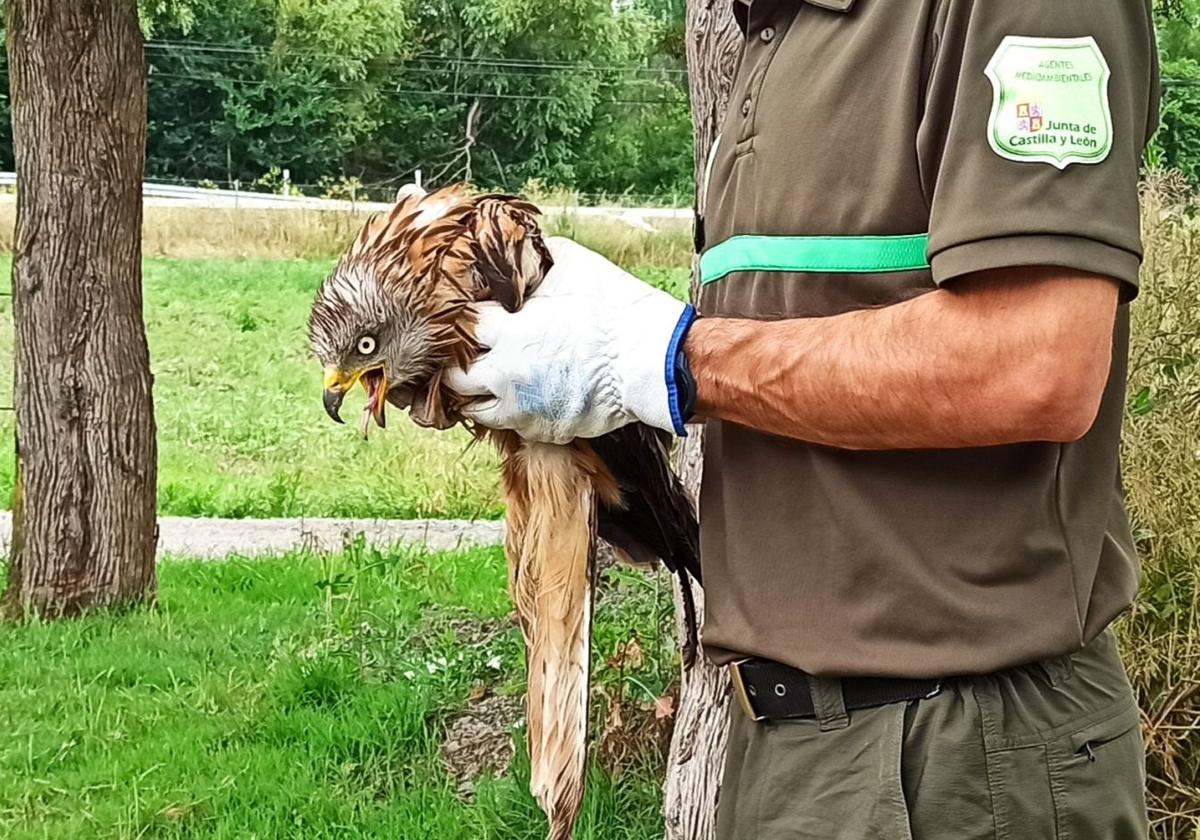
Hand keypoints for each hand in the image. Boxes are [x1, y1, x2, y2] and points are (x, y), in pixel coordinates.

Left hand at [445, 237, 695, 443]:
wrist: (654, 362)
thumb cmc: (618, 312)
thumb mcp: (575, 267)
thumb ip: (539, 256)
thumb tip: (524, 245)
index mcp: (509, 334)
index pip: (460, 328)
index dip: (465, 318)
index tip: (478, 312)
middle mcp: (508, 376)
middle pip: (455, 377)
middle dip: (458, 362)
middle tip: (470, 351)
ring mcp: (524, 410)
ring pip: (475, 410)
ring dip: (477, 394)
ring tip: (489, 378)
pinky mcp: (545, 431)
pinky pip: (511, 427)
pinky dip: (509, 412)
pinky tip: (520, 397)